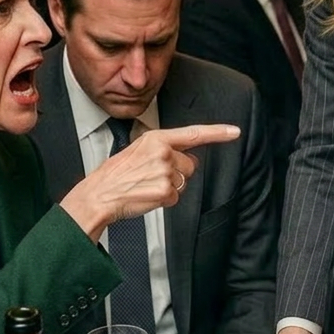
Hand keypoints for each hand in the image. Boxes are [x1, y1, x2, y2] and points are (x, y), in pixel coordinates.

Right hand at [61, 123, 239, 240]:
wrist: (99, 194)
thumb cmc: (116, 174)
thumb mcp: (138, 150)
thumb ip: (164, 149)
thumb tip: (189, 159)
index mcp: (156, 138)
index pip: (193, 133)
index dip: (217, 133)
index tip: (235, 132)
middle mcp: (163, 152)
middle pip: (190, 165)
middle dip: (177, 173)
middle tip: (151, 176)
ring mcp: (165, 171)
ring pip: (183, 182)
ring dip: (169, 187)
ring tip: (145, 186)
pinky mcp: (165, 191)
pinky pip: (175, 198)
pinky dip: (163, 201)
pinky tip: (146, 196)